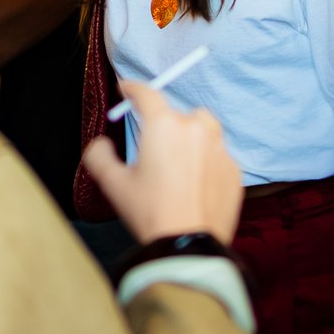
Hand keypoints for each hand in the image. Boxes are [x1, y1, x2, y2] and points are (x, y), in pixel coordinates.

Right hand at [81, 82, 243, 244]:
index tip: (126, 88)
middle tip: (152, 150)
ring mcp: (220, 148)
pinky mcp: (234, 169)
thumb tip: (101, 144)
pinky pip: (217, 155)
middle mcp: (196, 128)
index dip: (133, 88)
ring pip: (203, 129)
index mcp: (163, 126)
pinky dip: (206, 162)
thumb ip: (99, 155)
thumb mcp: (113, 184)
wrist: (188, 245)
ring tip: (177, 164)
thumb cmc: (150, 212)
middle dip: (163, 125)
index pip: (147, 93)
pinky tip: (193, 185)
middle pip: (177, 113)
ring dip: (189, 138)